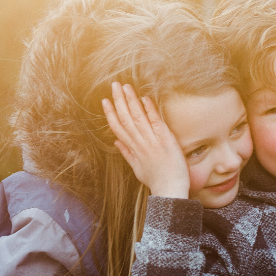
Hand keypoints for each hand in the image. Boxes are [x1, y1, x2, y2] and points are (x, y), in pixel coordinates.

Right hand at [103, 82, 189, 197]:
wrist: (170, 190)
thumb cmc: (155, 180)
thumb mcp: (137, 168)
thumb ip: (127, 153)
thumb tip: (116, 142)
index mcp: (132, 149)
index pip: (117, 128)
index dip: (110, 113)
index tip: (105, 101)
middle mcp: (139, 143)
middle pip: (125, 119)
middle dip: (118, 101)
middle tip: (113, 85)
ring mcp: (151, 141)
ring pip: (137, 117)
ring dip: (131, 101)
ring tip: (126, 86)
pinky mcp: (165, 140)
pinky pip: (155, 122)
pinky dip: (149, 110)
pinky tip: (144, 98)